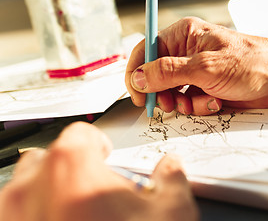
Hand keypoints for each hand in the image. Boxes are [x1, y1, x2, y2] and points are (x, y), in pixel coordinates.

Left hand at [0, 122, 198, 220]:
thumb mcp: (172, 214)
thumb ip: (172, 177)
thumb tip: (171, 166)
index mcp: (72, 169)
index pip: (81, 134)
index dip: (99, 143)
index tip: (107, 156)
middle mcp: (32, 192)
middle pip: (48, 157)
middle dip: (72, 166)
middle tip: (96, 189)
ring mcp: (13, 220)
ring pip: (25, 187)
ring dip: (48, 190)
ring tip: (79, 212)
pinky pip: (15, 217)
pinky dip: (36, 216)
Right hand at [125, 17, 267, 115]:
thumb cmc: (251, 62)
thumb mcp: (205, 67)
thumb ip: (168, 72)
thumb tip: (139, 77)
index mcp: (183, 36)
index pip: (146, 50)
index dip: (137, 72)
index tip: (137, 93)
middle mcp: (186, 53)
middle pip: (156, 75)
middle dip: (163, 93)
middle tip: (170, 103)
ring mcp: (195, 72)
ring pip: (171, 92)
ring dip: (183, 102)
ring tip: (200, 100)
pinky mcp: (204, 88)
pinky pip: (188, 102)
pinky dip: (199, 106)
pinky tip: (214, 101)